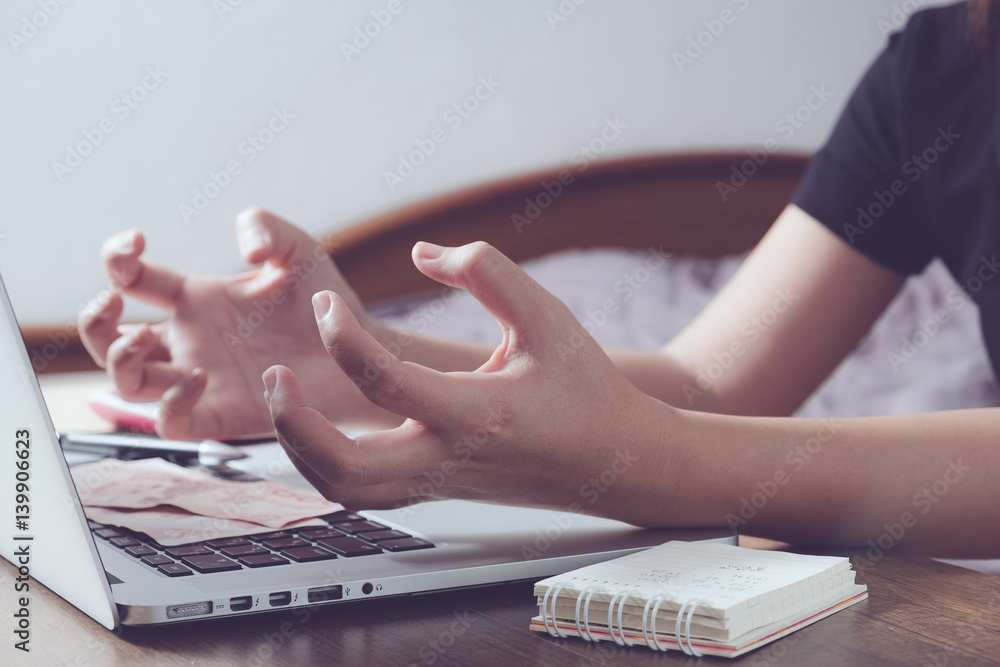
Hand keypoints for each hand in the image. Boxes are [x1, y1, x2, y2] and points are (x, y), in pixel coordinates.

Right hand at [79, 207, 399, 438]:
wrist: (360, 352)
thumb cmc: (327, 304)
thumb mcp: (297, 250)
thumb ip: (266, 227)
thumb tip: (242, 245)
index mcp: (198, 298)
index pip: (131, 279)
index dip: (117, 259)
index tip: (135, 242)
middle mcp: (190, 340)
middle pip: (108, 338)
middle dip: (93, 319)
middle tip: (115, 301)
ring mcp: (201, 379)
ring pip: (127, 384)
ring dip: (118, 360)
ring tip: (146, 338)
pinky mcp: (222, 413)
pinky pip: (171, 423)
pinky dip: (170, 403)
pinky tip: (197, 376)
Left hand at [264, 242, 671, 520]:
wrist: (615, 460)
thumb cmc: (584, 388)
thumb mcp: (548, 317)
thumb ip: (489, 272)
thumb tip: (424, 254)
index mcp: (479, 415)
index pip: (386, 383)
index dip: (343, 338)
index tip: (327, 304)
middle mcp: (450, 459)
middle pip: (347, 466)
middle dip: (295, 422)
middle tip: (279, 374)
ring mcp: (439, 484)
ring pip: (348, 493)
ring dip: (301, 451)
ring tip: (287, 400)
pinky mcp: (436, 491)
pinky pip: (364, 494)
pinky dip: (326, 466)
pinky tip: (318, 429)